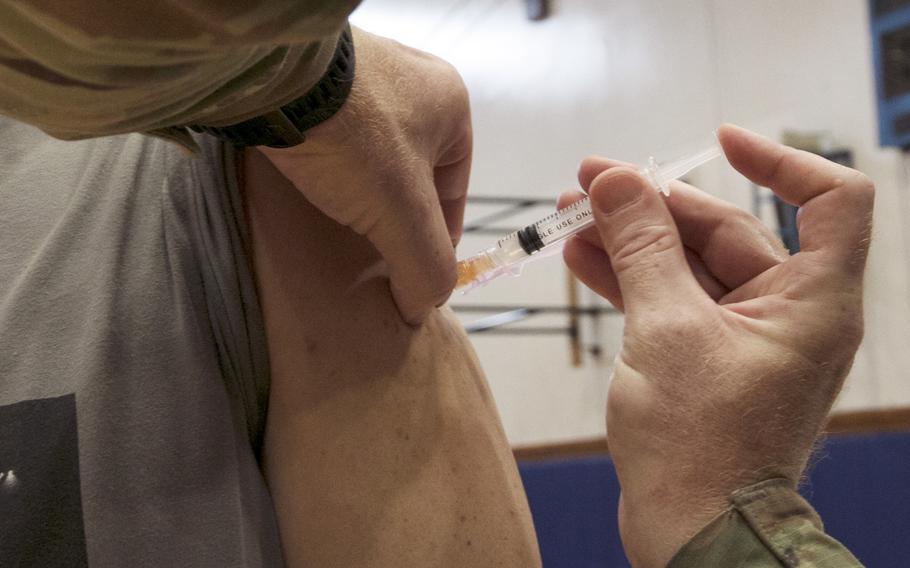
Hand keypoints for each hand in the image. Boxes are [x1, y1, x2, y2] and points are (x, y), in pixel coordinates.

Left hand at [258, 26, 470, 323]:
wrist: (274, 76)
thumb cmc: (358, 138)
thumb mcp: (404, 212)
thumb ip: (426, 265)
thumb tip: (425, 307)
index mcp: (451, 106)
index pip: (454, 190)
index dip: (437, 239)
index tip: (413, 272)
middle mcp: (412, 82)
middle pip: (411, 176)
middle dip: (395, 217)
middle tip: (373, 253)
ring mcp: (361, 77)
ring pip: (371, 158)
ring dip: (360, 194)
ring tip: (338, 227)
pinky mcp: (315, 82)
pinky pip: (334, 138)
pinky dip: (328, 168)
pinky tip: (312, 190)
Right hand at [561, 124, 872, 566]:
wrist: (693, 530)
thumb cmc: (701, 442)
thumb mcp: (667, 328)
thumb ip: (642, 247)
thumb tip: (615, 181)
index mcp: (811, 300)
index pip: (829, 202)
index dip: (779, 160)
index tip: (719, 142)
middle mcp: (786, 314)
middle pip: (727, 230)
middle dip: (655, 204)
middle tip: (591, 181)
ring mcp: (743, 339)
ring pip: (687, 266)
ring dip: (631, 240)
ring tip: (572, 216)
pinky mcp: (705, 361)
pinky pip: (670, 302)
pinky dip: (629, 280)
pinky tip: (582, 259)